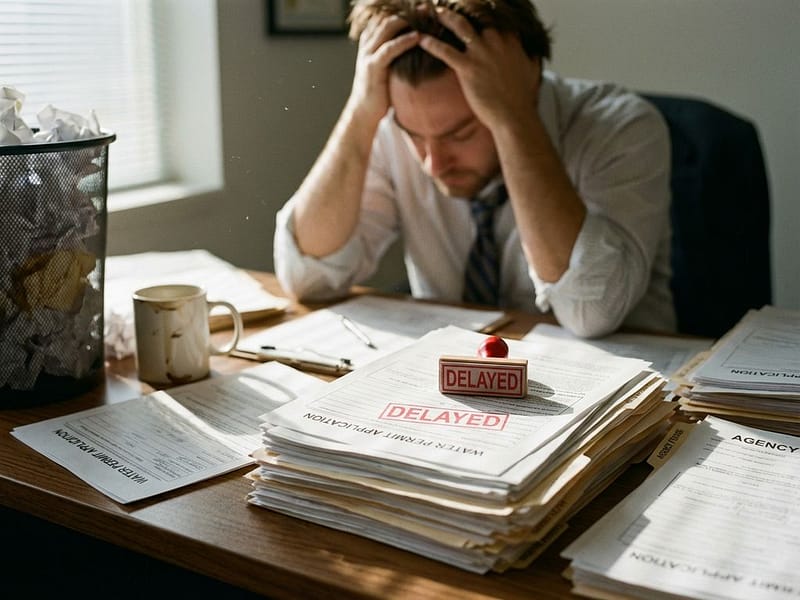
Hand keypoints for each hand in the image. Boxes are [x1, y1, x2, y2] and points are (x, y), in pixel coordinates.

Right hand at [348, 15, 419, 125]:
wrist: (364, 111)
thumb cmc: (378, 91)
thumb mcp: (385, 67)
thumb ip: (393, 53)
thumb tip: (413, 45)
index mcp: (370, 42)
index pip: (385, 17)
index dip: (402, 10)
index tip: (421, 8)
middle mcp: (367, 44)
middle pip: (387, 18)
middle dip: (407, 11)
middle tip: (426, 7)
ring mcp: (368, 54)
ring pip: (387, 28)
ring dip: (407, 20)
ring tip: (425, 15)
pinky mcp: (373, 67)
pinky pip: (390, 48)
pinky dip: (404, 41)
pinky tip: (418, 37)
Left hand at [418, 8, 540, 130]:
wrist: (514, 116)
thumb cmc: (522, 98)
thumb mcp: (531, 71)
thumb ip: (529, 57)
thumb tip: (534, 54)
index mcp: (510, 40)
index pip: (496, 14)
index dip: (484, 8)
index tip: (474, 5)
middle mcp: (496, 41)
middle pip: (477, 13)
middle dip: (462, 6)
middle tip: (450, 4)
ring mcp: (481, 53)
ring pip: (460, 25)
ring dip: (446, 16)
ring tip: (435, 12)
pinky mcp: (468, 68)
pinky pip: (446, 51)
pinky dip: (432, 44)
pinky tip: (422, 40)